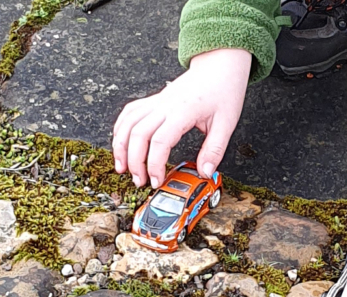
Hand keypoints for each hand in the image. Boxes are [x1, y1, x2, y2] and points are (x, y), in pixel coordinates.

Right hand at [112, 48, 250, 186]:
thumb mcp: (226, 123)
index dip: (154, 164)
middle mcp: (165, 105)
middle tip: (139, 180)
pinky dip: (120, 129)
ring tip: (122, 167)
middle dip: (134, 161)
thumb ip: (214, 150)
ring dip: (120, 147)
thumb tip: (205, 172)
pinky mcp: (154, 100)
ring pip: (128, 122)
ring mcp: (157, 101)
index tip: (156, 180)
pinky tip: (120, 143)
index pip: (160, 141)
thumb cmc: (223, 89)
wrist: (219, 65)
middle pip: (138, 134)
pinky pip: (130, 112)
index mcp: (183, 111)